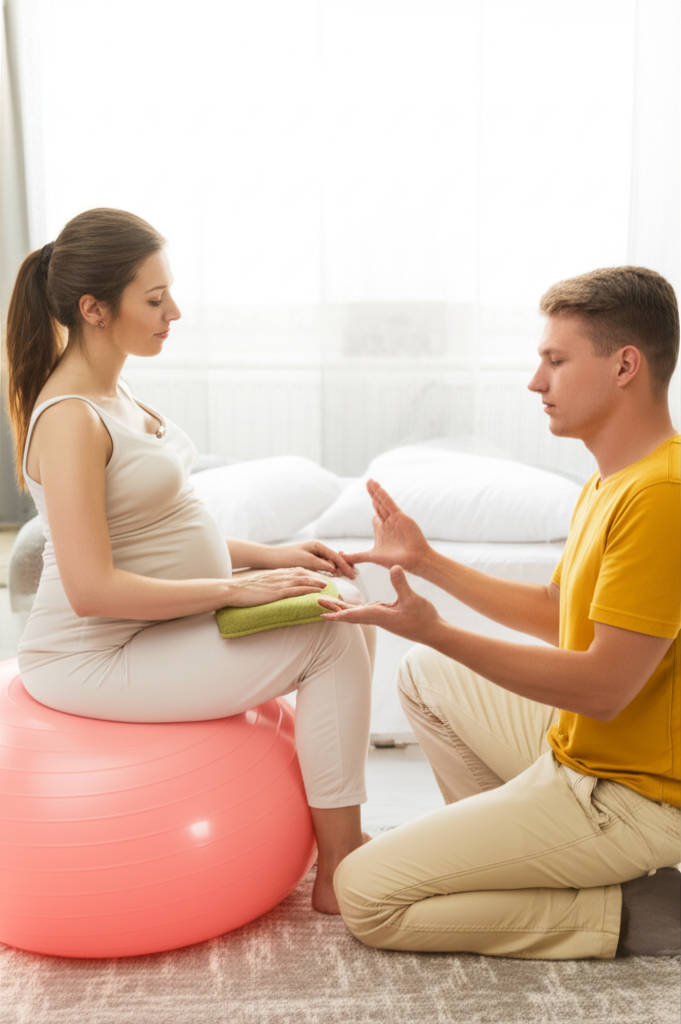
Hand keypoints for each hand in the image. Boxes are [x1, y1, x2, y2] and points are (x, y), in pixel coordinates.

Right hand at [225, 568, 328, 607]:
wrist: (234, 590)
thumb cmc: (246, 589)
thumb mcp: (262, 584)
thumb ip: (272, 585)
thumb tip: (277, 590)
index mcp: (278, 573)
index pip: (299, 570)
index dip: (311, 573)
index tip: (321, 576)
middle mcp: (281, 575)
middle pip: (305, 573)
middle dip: (318, 577)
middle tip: (330, 581)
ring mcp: (280, 583)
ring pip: (304, 580)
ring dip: (318, 582)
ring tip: (329, 585)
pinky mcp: (278, 592)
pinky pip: (297, 589)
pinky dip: (309, 589)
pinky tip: (318, 591)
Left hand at [269, 540, 356, 578]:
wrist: (270, 558)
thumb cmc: (286, 558)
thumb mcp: (305, 561)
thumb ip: (320, 564)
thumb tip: (334, 568)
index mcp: (317, 545)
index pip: (335, 556)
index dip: (345, 565)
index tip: (353, 574)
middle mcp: (317, 548)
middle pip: (335, 558)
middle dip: (345, 566)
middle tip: (355, 575)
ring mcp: (313, 554)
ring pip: (330, 562)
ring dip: (339, 569)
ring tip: (349, 576)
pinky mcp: (309, 561)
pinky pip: (323, 566)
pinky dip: (331, 571)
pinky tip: (336, 575)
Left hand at [318, 565, 440, 643]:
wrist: (433, 632)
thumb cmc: (423, 618)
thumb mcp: (412, 598)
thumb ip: (401, 583)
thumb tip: (393, 567)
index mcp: (379, 615)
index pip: (353, 614)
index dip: (337, 613)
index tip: (322, 613)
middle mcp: (377, 618)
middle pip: (350, 614)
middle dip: (334, 609)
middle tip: (317, 603)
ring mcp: (381, 618)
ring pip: (356, 613)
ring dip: (342, 608)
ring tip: (328, 603)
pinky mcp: (387, 616)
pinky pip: (365, 612)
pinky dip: (354, 608)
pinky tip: (351, 605)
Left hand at [342, 480, 429, 573]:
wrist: (413, 560)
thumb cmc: (396, 561)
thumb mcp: (371, 557)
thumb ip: (355, 556)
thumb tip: (340, 557)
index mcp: (382, 532)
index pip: (376, 517)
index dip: (373, 509)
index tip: (371, 501)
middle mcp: (388, 524)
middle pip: (379, 506)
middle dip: (373, 495)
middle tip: (368, 483)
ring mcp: (394, 519)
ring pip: (382, 502)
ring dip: (375, 492)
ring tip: (369, 481)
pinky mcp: (400, 516)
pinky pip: (389, 503)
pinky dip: (382, 495)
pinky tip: (377, 487)